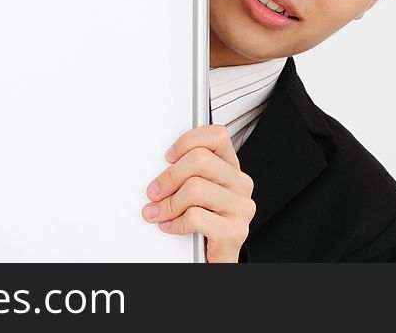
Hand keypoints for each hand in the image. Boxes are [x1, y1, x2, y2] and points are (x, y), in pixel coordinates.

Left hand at [141, 124, 255, 261]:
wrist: (217, 258)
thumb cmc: (205, 221)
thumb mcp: (197, 191)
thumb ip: (187, 172)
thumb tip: (160, 166)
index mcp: (231, 168)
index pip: (217, 136)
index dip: (188, 142)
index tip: (169, 157)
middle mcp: (240, 184)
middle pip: (200, 160)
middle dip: (169, 176)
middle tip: (154, 191)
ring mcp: (241, 208)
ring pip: (195, 188)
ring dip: (169, 203)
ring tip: (159, 212)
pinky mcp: (235, 232)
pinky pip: (195, 217)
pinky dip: (176, 223)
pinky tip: (172, 226)